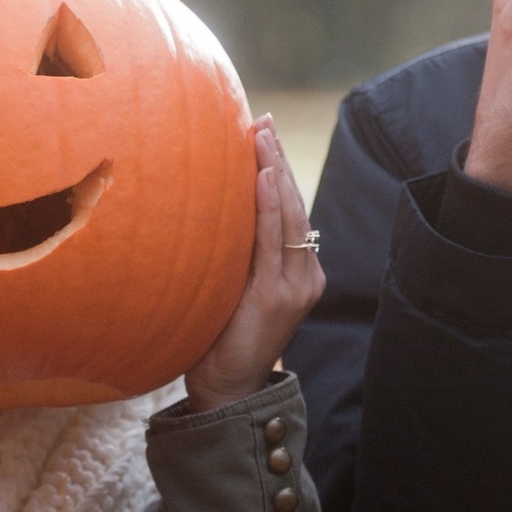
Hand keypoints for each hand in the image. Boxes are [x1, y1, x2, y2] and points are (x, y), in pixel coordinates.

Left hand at [184, 116, 325, 413]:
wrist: (229, 389)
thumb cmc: (222, 336)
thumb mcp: (232, 286)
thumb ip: (236, 253)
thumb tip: (207, 208)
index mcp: (297, 270)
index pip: (289, 209)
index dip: (279, 169)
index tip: (264, 132)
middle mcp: (305, 274)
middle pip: (293, 205)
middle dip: (278, 160)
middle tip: (263, 122)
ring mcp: (296, 286)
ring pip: (289, 217)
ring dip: (275, 173)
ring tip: (262, 137)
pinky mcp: (277, 297)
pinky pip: (273, 242)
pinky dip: (269, 207)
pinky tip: (262, 178)